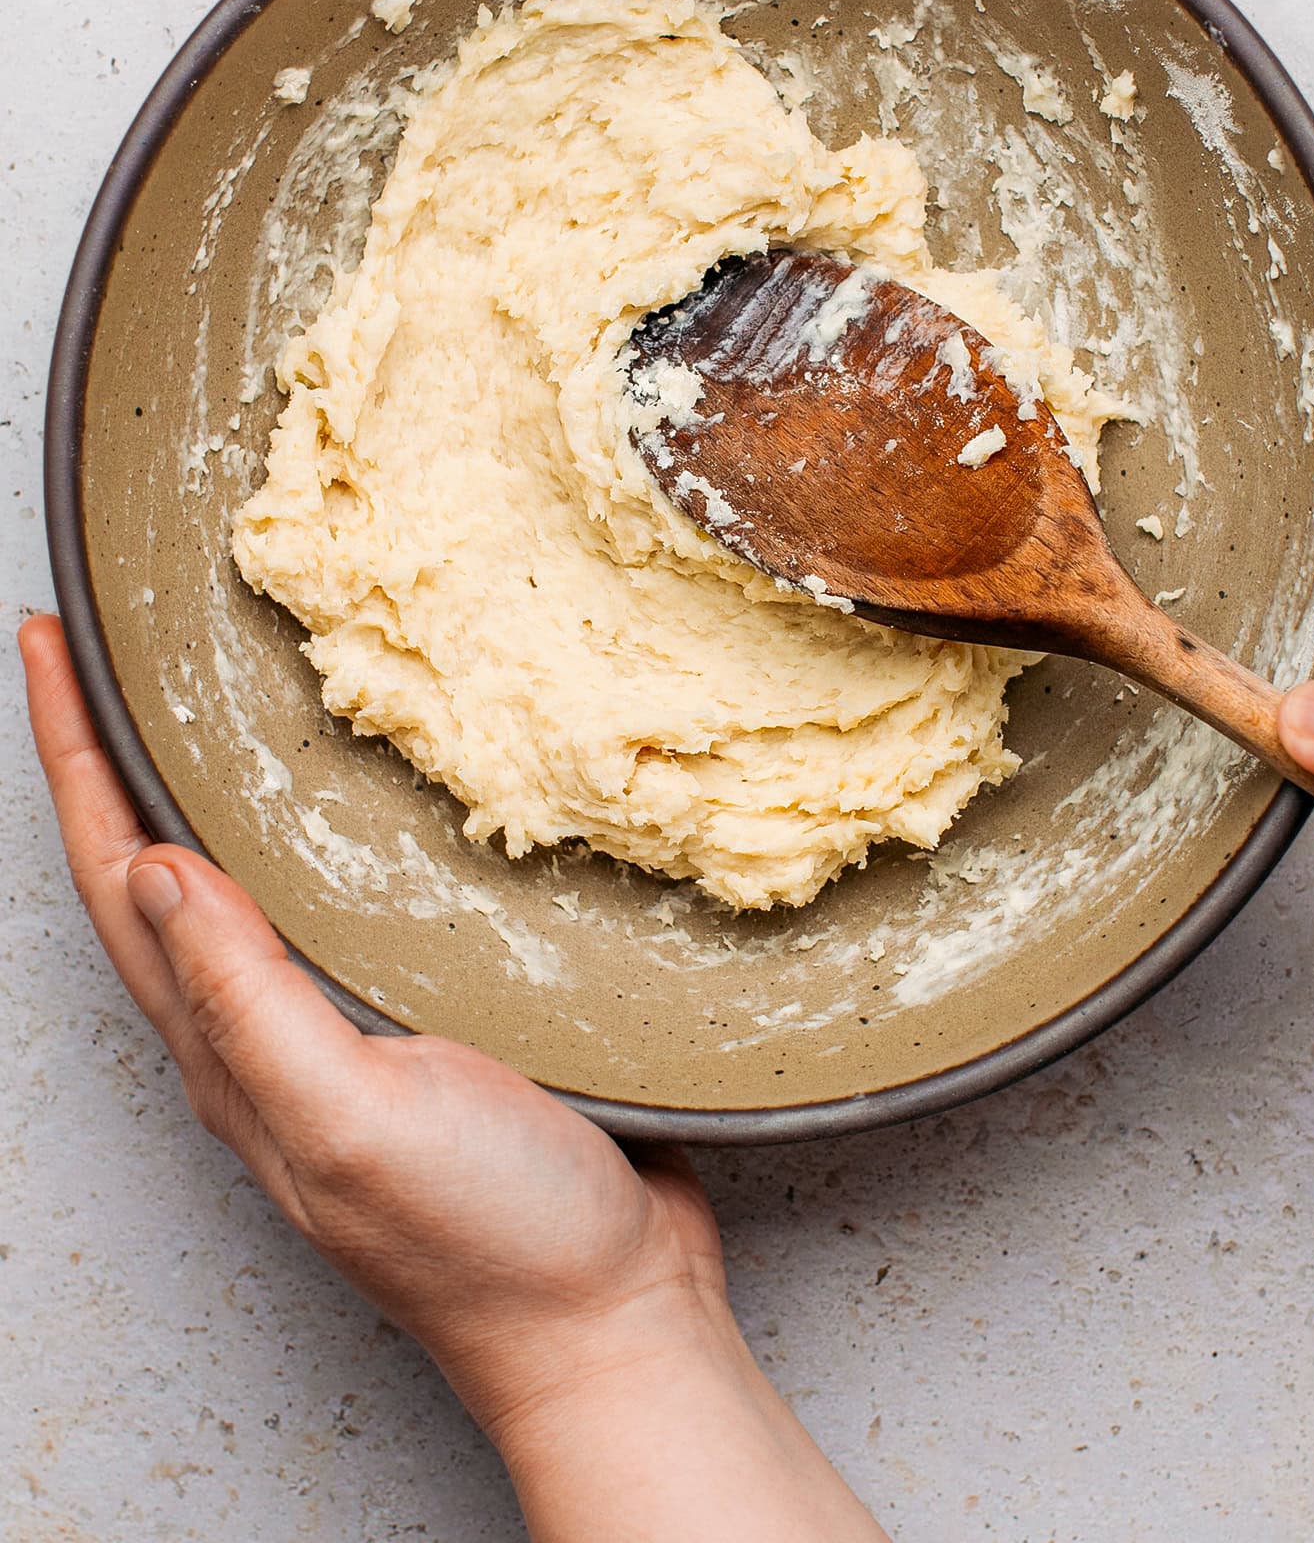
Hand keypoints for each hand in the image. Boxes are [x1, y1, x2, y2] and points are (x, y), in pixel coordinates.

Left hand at [20, 616, 888, 1541]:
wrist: (607, 1319)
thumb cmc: (485, 1234)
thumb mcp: (348, 1115)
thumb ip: (245, 998)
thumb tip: (156, 868)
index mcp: (226, 1050)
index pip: (116, 878)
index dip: (71, 757)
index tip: (46, 644)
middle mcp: (260, 1037)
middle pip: (154, 869)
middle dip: (114, 755)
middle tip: (106, 645)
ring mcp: (337, 1035)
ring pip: (240, 883)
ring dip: (200, 787)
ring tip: (198, 698)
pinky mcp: (419, 1027)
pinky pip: (329, 908)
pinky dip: (306, 835)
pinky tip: (345, 802)